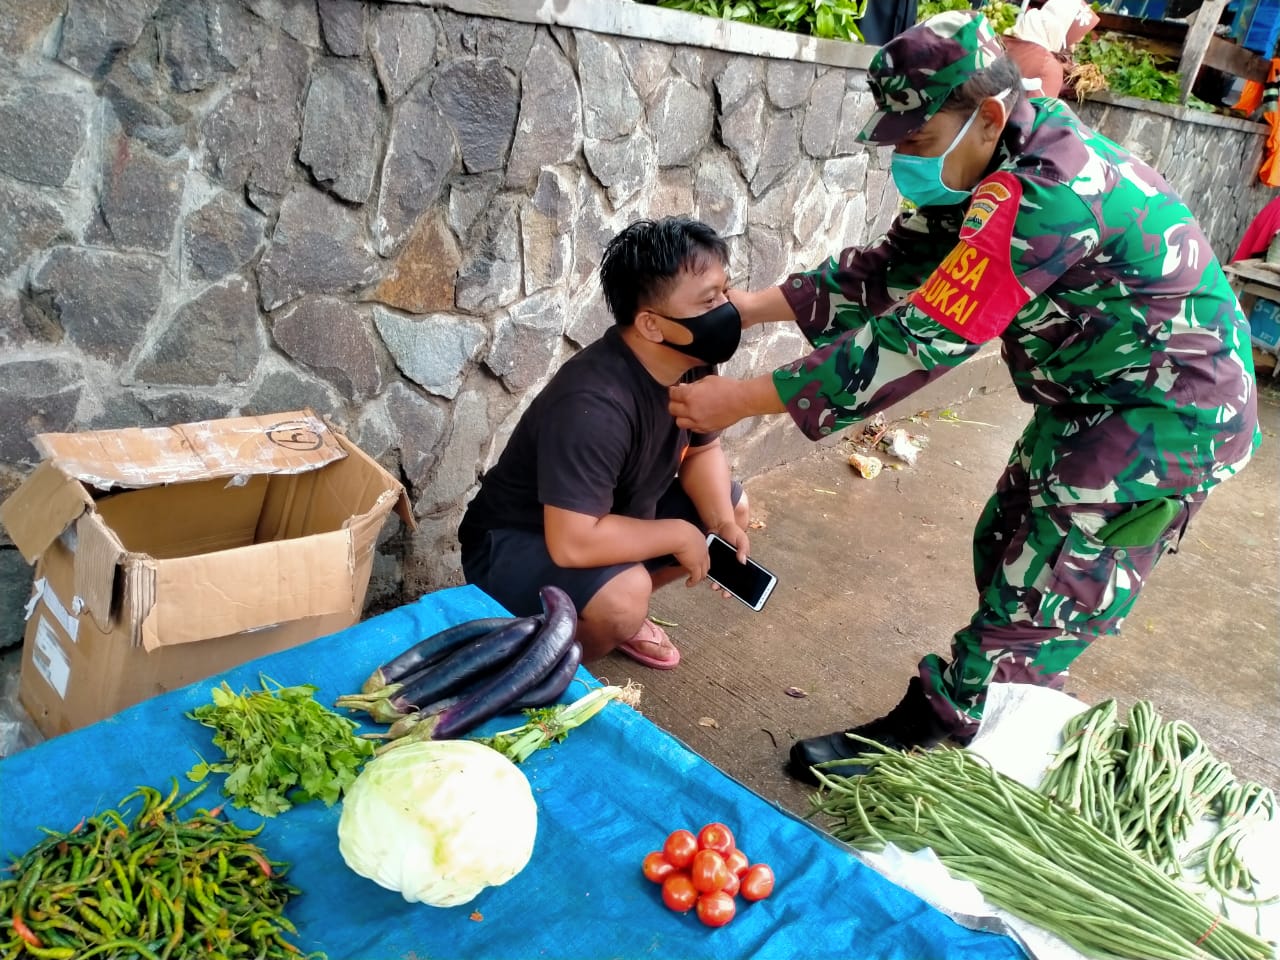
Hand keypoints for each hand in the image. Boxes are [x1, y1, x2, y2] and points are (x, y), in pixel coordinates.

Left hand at [670, 374, 786, 432]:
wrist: (742, 400)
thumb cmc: (727, 387)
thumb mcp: (707, 380)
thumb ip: (692, 385)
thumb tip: (682, 388)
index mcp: (690, 395)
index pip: (672, 394)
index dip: (673, 391)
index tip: (675, 390)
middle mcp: (691, 410)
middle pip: (672, 409)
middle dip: (674, 402)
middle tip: (680, 399)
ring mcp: (698, 421)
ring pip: (679, 422)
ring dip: (681, 416)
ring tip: (687, 411)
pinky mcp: (705, 428)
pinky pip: (692, 428)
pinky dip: (691, 423)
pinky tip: (697, 417)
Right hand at [672, 522, 709, 586]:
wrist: (678, 533)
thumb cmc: (676, 530)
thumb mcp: (681, 530)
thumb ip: (680, 534)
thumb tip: (672, 535)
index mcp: (700, 539)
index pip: (704, 552)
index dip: (701, 559)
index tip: (695, 563)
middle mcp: (703, 550)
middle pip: (707, 563)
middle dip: (702, 570)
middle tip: (696, 574)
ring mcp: (701, 559)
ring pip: (704, 572)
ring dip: (698, 578)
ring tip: (692, 581)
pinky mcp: (695, 566)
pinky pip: (697, 578)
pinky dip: (693, 582)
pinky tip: (688, 584)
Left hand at [706, 522, 749, 598]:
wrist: (719, 525)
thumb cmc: (733, 532)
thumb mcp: (742, 539)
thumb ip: (743, 549)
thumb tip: (743, 561)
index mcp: (742, 562)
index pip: (742, 578)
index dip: (738, 588)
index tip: (732, 593)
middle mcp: (733, 566)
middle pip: (731, 581)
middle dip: (727, 589)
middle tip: (723, 593)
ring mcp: (723, 564)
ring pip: (721, 578)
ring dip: (718, 584)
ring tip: (714, 586)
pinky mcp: (714, 561)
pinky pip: (713, 570)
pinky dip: (711, 575)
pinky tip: (708, 577)